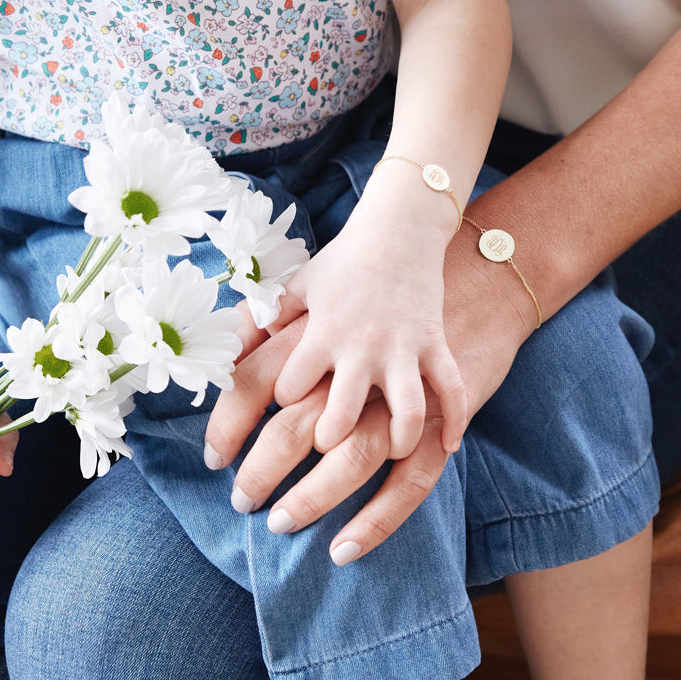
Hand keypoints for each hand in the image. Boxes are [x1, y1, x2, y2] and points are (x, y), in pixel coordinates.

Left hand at [268, 181, 466, 458]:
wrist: (399, 229)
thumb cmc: (343, 262)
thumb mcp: (297, 286)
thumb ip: (262, 320)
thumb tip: (228, 353)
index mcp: (321, 333)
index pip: (287, 388)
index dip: (282, 401)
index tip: (285, 402)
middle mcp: (360, 346)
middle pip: (340, 416)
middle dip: (329, 441)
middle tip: (325, 446)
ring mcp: (402, 348)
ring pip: (404, 412)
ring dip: (396, 440)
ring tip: (388, 450)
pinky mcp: (435, 343)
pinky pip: (451, 387)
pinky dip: (453, 418)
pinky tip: (446, 442)